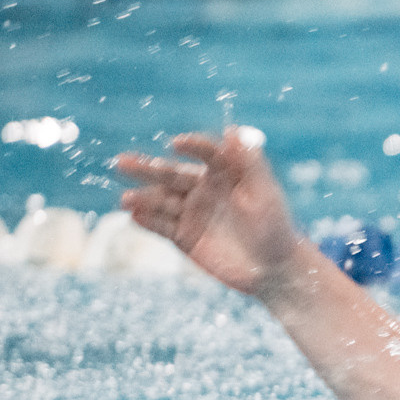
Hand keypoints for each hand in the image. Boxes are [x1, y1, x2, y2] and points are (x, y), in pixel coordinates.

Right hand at [115, 127, 305, 297]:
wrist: (274, 270)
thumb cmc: (277, 229)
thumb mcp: (266, 195)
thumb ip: (250, 163)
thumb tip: (233, 129)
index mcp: (226, 174)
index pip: (206, 154)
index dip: (192, 147)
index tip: (176, 144)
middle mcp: (204, 189)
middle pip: (172, 174)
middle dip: (147, 168)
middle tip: (122, 162)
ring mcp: (192, 212)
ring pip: (162, 200)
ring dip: (143, 198)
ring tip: (127, 200)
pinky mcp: (184, 236)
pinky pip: (161, 226)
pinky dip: (147, 221)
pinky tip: (134, 216)